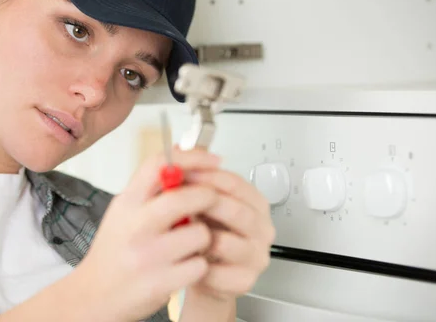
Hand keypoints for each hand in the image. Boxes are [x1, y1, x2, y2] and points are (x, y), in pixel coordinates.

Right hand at [73, 149, 221, 321]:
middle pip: (184, 197)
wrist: (93, 296)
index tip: (213, 160)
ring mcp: (148, 256)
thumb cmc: (115, 251)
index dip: (192, 157)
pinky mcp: (160, 282)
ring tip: (191, 243)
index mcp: (127, 202)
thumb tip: (181, 154)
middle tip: (212, 201)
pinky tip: (185, 265)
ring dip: (204, 237)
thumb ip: (151, 188)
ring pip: (199, 233)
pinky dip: (199, 265)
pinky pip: (200, 265)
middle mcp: (135, 226)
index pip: (160, 164)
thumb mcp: (124, 212)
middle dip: (207, 197)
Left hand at [185, 167, 275, 301]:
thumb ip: (192, 178)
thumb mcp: (200, 201)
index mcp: (255, 203)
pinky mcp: (244, 281)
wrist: (202, 270)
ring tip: (179, 233)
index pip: (235, 184)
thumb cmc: (204, 232)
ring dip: (199, 237)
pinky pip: (218, 273)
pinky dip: (197, 266)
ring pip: (227, 243)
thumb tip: (174, 155)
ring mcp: (256, 256)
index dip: (207, 176)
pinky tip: (185, 259)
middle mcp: (261, 228)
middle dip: (204, 204)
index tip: (183, 173)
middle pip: (237, 211)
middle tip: (178, 202)